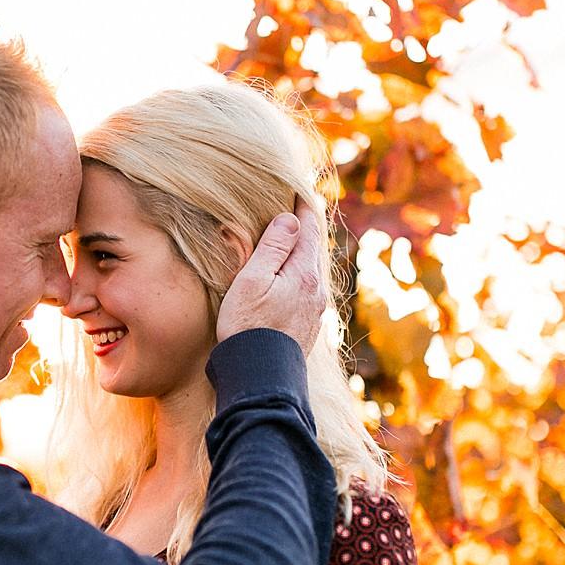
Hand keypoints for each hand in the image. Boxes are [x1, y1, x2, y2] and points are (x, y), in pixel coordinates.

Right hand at [216, 196, 328, 351]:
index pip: (308, 229)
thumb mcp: (253, 280)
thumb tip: (290, 218)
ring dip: (302, 253)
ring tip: (291, 239)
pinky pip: (306, 290)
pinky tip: (288, 278)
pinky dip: (298, 274)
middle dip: (304, 228)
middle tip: (296, 207)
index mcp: (304, 273)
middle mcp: (316, 290)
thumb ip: (273, 247)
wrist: (260, 376)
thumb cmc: (248, 326)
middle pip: (313, 249)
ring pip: (310, 271)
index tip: (298, 189)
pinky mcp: (307, 326)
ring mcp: (314, 310)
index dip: (302, 207)